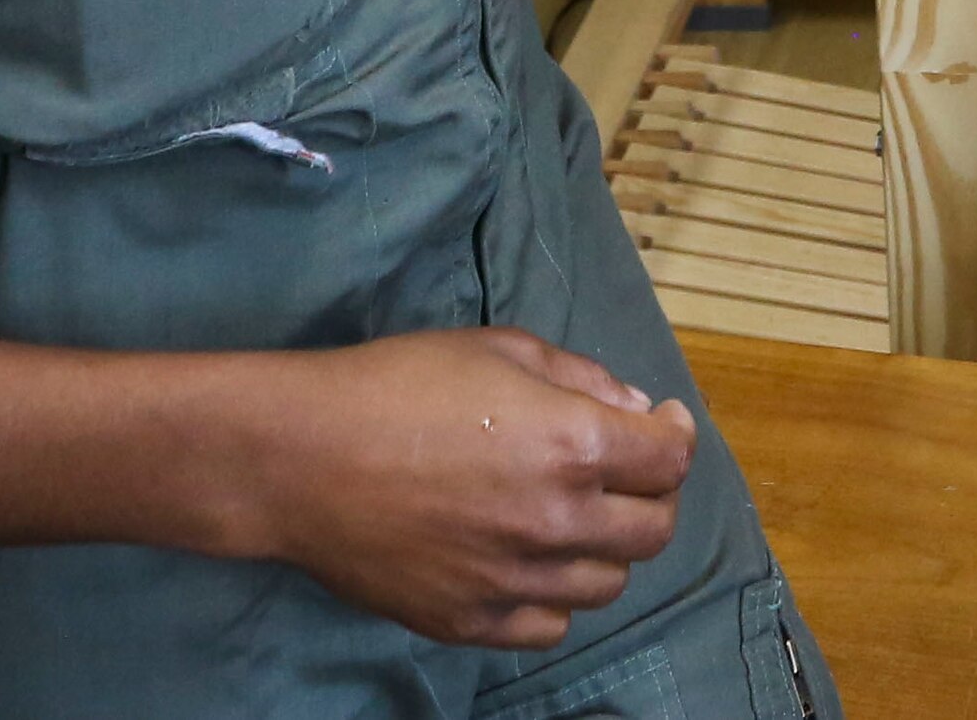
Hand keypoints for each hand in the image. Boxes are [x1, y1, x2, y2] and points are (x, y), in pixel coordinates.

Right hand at [202, 328, 697, 650]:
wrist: (300, 458)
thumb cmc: (394, 386)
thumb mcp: (497, 349)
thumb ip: (580, 379)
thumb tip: (637, 413)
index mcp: (573, 444)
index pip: (670, 458)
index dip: (677, 434)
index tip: (663, 423)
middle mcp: (557, 521)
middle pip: (654, 529)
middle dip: (653, 493)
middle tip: (626, 471)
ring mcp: (515, 582)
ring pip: (608, 583)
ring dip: (605, 547)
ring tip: (574, 516)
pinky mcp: (472, 622)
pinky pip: (550, 626)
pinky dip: (555, 596)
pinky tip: (532, 562)